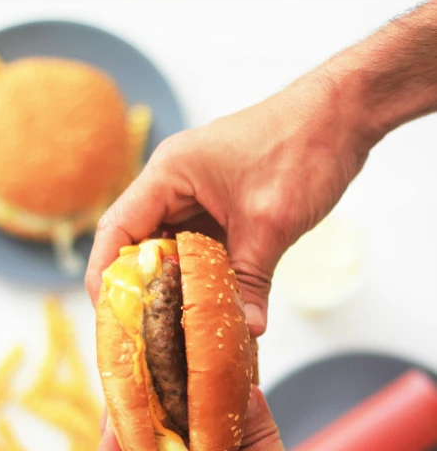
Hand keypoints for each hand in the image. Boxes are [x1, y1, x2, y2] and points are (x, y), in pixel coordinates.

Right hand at [86, 64, 373, 333]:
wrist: (343, 115)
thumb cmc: (303, 146)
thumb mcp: (271, 222)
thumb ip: (252, 280)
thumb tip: (247, 329)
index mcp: (169, 174)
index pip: (116, 231)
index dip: (106, 277)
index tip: (111, 318)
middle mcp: (174, 184)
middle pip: (138, 245)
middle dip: (140, 290)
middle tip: (145, 334)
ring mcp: (197, 195)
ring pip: (171, 251)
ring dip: (174, 286)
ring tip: (173, 330)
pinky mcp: (220, 207)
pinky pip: (200, 249)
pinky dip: (202, 276)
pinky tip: (209, 306)